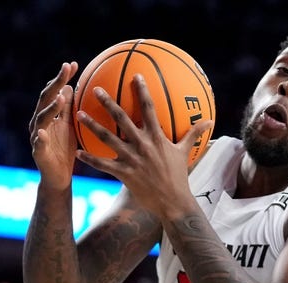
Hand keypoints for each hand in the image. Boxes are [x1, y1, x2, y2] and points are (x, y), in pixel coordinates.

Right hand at [29, 62, 80, 190]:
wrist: (58, 176)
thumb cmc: (65, 149)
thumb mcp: (70, 126)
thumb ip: (69, 108)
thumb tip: (72, 86)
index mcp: (48, 114)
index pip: (53, 91)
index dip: (61, 77)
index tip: (72, 64)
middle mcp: (39, 122)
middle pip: (45, 98)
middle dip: (55, 83)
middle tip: (66, 69)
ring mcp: (36, 136)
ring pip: (41, 118)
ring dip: (51, 107)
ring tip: (61, 98)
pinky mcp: (37, 152)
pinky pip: (37, 144)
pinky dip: (39, 138)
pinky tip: (42, 132)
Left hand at [76, 74, 211, 218]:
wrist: (173, 202)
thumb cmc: (179, 177)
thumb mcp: (186, 152)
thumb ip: (194, 134)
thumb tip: (210, 121)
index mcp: (157, 137)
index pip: (149, 108)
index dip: (143, 91)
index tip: (136, 76)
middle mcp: (142, 145)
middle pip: (122, 118)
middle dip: (108, 102)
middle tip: (95, 89)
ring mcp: (132, 159)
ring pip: (107, 138)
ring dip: (92, 125)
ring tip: (78, 114)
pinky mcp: (124, 173)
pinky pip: (103, 164)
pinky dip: (90, 158)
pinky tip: (77, 152)